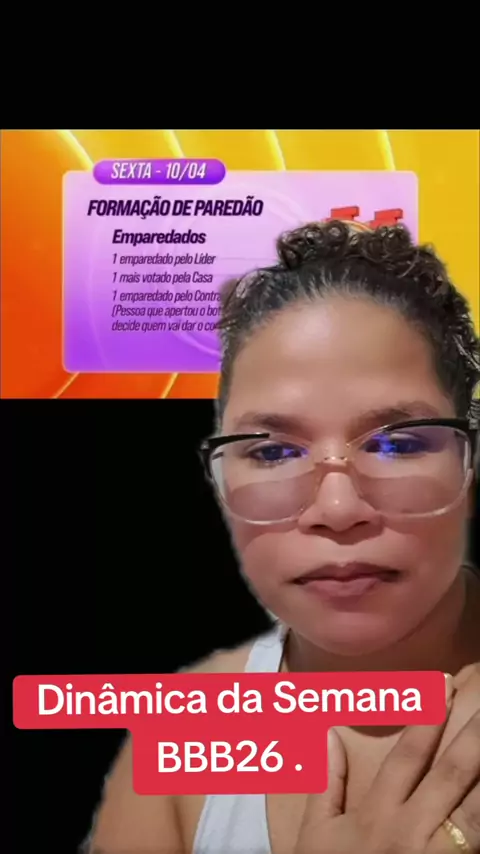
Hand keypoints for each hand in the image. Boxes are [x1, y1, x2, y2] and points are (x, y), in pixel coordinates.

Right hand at [294, 691, 479, 852]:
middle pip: (450, 774)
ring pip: (474, 811)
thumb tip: (327, 732)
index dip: (427, 718)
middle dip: (473, 736)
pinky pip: (476, 845)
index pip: (408, 755)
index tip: (444, 685)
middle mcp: (410, 830)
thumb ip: (325, 783)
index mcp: (377, 813)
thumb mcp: (316, 834)